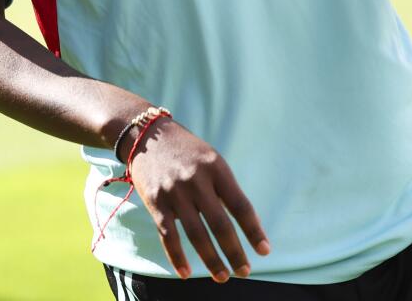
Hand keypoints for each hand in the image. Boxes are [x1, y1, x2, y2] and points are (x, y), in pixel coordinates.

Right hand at [126, 120, 270, 281]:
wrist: (146, 135)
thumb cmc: (187, 152)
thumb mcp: (211, 160)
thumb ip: (225, 189)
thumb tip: (246, 225)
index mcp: (216, 168)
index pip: (240, 205)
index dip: (253, 231)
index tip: (264, 251)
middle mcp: (195, 180)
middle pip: (220, 224)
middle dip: (234, 252)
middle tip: (245, 271)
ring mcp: (174, 192)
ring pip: (196, 235)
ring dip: (211, 260)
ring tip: (222, 277)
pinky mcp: (155, 201)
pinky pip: (168, 235)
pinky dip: (177, 257)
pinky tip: (186, 273)